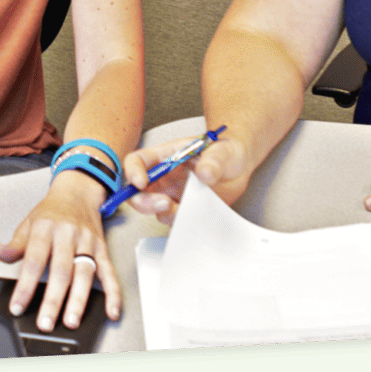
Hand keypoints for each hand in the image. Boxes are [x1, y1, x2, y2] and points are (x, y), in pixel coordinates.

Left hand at [0, 169, 120, 329]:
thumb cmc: (51, 212)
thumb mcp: (28, 224)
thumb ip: (14, 244)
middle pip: (61, 271)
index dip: (24, 286)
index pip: (33, 262)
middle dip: (53, 300)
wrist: (78, 192)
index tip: (17, 307)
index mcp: (45, 229)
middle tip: (46, 323)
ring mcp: (87, 242)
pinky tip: (111, 311)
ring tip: (71, 321)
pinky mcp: (102, 248)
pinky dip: (113, 293)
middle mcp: (67, 235)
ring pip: (84, 274)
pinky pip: (109, 272)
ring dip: (78, 300)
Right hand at [122, 133, 251, 219]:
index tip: (141, 182)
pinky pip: (173, 220)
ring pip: (153, 209)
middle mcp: (163, 176)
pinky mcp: (182, 209)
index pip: (138, 160)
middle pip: (137, 191)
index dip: (133, 171)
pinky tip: (194, 214)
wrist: (237, 169)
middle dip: (144, 201)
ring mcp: (170, 194)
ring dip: (165, 212)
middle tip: (165, 203)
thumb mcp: (222, 151)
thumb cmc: (224, 154)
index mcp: (165, 156)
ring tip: (186, 207)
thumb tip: (206, 173)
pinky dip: (180, 221)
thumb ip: (214, 160)